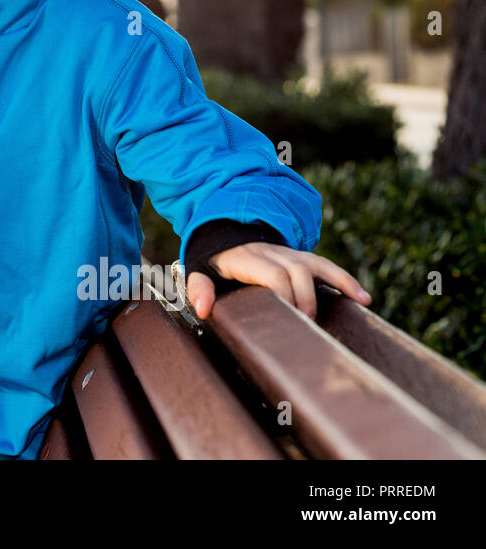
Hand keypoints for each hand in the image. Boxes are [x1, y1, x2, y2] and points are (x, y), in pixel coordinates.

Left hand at [185, 242, 371, 320]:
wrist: (224, 236)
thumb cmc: (214, 262)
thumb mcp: (199, 270)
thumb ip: (198, 288)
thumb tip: (203, 309)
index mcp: (247, 258)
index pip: (273, 274)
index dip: (284, 296)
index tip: (289, 319)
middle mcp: (272, 253)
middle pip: (297, 272)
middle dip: (306, 299)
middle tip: (307, 326)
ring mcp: (288, 254)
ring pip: (317, 265)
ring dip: (337, 285)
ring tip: (354, 306)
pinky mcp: (300, 259)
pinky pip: (325, 266)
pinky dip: (345, 280)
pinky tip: (364, 298)